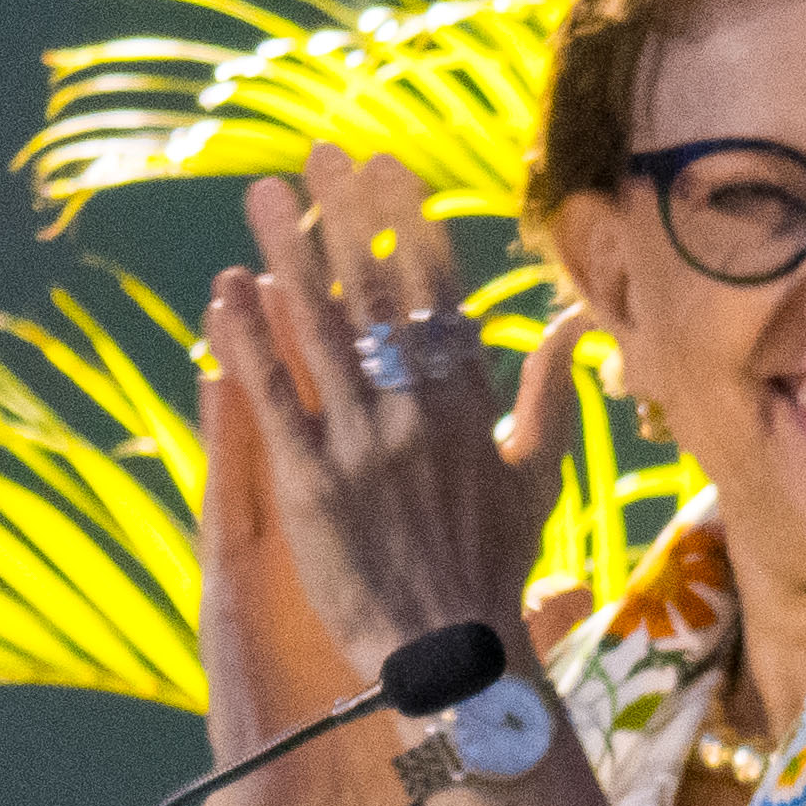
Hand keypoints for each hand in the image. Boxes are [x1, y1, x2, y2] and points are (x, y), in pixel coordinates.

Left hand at [201, 145, 570, 701]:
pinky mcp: (310, 485)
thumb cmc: (493, 567)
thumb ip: (550, 394)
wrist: (453, 653)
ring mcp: (363, 447)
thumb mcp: (537, 475)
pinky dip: (250, 343)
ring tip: (265, 193)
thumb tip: (578, 326)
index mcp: (469, 405)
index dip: (409, 226)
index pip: (438, 295)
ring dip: (289, 254)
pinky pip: (276, 398)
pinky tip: (227, 292)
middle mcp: (419, 413)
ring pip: (321, 331)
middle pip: (378, 294)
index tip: (388, 169)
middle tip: (321, 153)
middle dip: (348, 217)